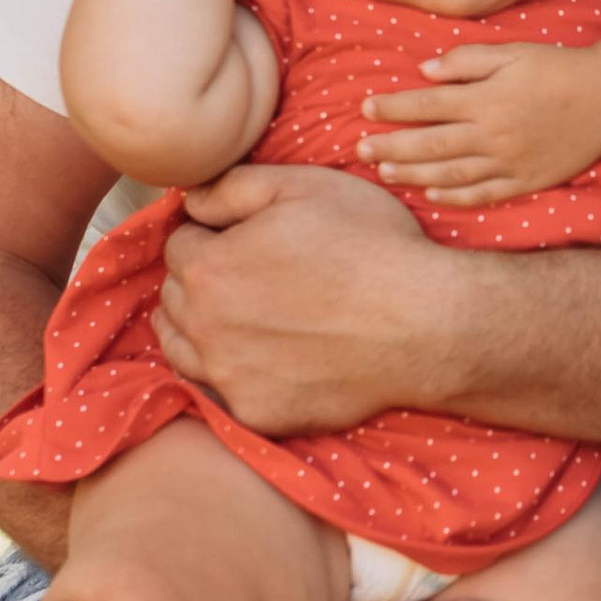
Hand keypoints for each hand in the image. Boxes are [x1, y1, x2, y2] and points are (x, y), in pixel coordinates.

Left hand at [156, 166, 456, 433]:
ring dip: (201, 329)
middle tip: (250, 276)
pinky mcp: (256, 413)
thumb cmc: (371, 247)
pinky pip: (219, 391)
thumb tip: (188, 200)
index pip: (179, 245)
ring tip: (246, 316)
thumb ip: (232, 187)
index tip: (244, 240)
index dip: (211, 236)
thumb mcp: (304, 187)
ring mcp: (228, 376)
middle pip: (174, 298)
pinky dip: (232, 373)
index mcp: (208, 267)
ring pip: (182, 349)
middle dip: (201, 282)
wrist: (426, 324)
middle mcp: (204, 326)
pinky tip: (266, 357)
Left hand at [362, 41, 600, 203]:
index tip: (366, 109)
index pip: (427, 104)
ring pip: (449, 173)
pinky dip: (453, 196)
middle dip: (390, 146)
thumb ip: (466, 60)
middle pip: (429, 144)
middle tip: (360, 149)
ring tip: (384, 172)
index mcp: (486, 98)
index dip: (392, 108)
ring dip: (412, 174)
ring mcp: (508, 162)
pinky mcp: (524, 180)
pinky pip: (482, 194)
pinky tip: (429, 194)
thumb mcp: (512, 52)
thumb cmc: (557, 68)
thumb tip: (424, 71)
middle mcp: (492, 134)